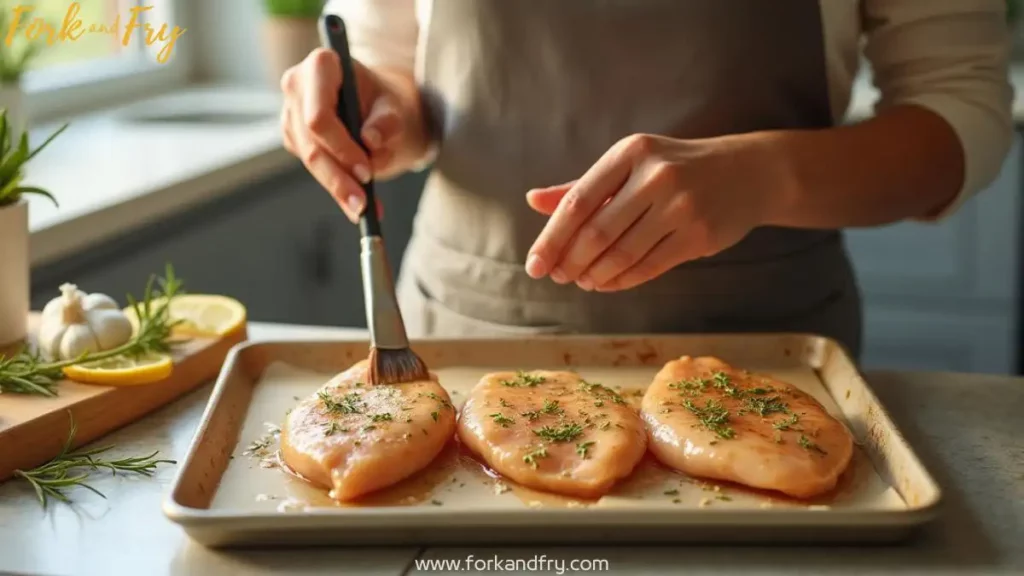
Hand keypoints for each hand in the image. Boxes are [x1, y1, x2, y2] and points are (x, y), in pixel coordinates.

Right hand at [280, 48, 407, 222]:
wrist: (376, 103)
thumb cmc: (383, 98)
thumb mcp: (394, 105)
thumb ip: (387, 121)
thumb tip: (371, 141)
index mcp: (321, 66)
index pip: (319, 116)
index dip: (341, 148)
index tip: (366, 171)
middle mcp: (297, 86)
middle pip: (312, 143)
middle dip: (338, 177)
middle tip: (363, 204)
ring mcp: (290, 113)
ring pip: (310, 160)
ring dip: (338, 188)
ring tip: (364, 209)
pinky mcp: (293, 137)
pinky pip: (314, 168)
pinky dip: (337, 187)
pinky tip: (355, 202)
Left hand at [524, 134, 769, 291]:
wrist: (748, 173)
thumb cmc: (676, 168)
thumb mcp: (631, 165)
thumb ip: (583, 186)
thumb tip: (533, 200)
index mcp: (630, 152)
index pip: (577, 201)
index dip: (551, 238)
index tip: (535, 264)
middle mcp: (655, 175)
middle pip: (597, 231)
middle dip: (571, 261)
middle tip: (559, 276)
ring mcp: (680, 206)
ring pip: (622, 253)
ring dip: (595, 274)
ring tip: (583, 281)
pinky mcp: (698, 235)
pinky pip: (649, 266)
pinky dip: (621, 280)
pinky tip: (607, 283)